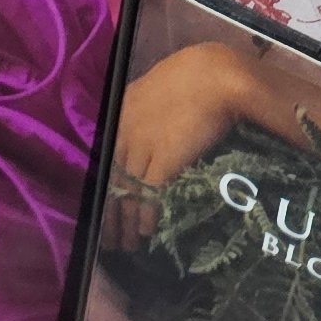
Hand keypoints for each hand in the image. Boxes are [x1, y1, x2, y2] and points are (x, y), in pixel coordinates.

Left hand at [111, 41, 256, 233]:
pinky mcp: (164, 159)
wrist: (218, 76)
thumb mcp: (161, 89)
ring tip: (126, 244)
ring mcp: (143, 145)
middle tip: (108, 238)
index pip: (105, 158)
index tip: (102, 209)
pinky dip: (146, 216)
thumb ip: (149, 110)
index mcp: (123, 111)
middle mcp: (126, 130)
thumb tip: (151, 132)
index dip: (104, 187)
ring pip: (127, 191)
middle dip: (109, 213)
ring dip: (125, 222)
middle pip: (111, 180)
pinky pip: (148, 194)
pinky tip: (146, 232)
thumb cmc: (198, 78)